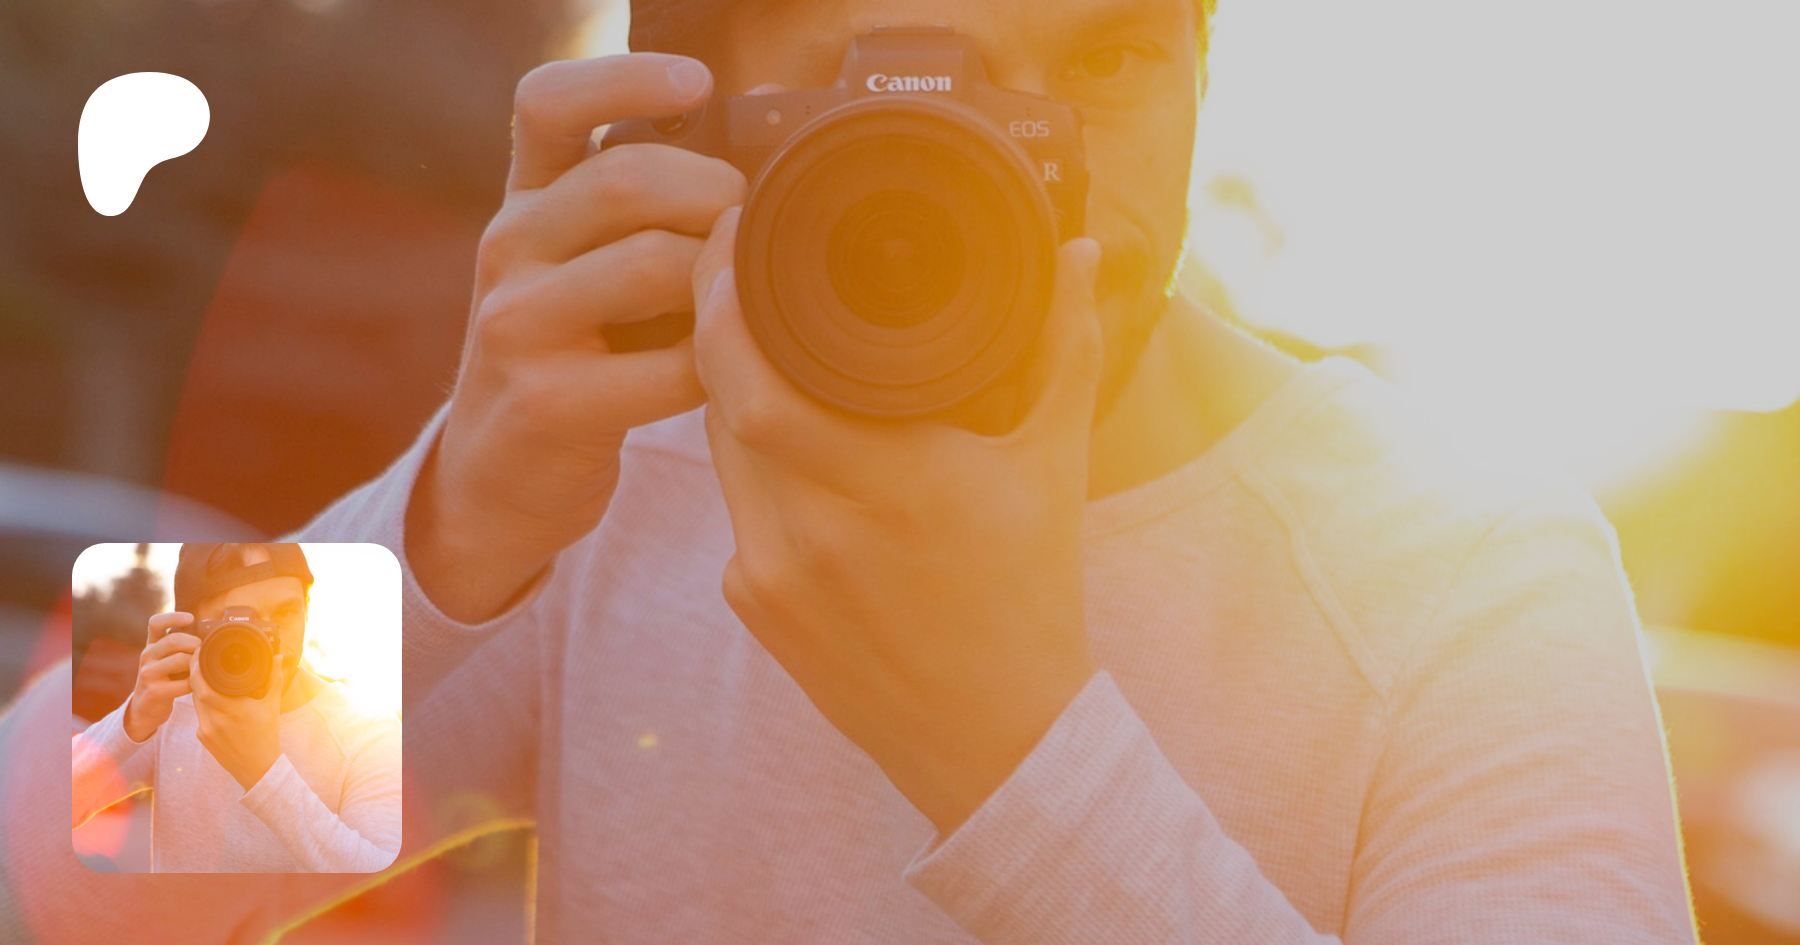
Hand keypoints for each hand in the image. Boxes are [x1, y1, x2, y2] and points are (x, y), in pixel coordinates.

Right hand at [121, 612, 200, 742]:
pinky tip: (196, 685)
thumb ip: (180, 646)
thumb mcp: (165, 659)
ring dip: (196, 664)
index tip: (190, 618)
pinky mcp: (154, 691)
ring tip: (200, 669)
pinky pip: (184, 682)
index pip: (155, 623)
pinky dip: (195, 683)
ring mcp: (148, 674)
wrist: (144, 709)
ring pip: (180, 660)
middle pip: (174, 640)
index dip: (173, 617)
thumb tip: (209, 631)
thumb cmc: (164, 679)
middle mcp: (146, 656)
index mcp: (151, 645)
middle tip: (203, 652)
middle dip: (195, 644)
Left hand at [191, 653, 284, 791]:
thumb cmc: (267, 735)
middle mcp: (217, 720)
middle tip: (199, 661)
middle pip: (196, 692)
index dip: (197, 669)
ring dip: (198, 690)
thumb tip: (277, 657)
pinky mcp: (203, 738)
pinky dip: (203, 706)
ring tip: (205, 678)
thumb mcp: (272, 706)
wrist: (258, 768)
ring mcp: (207, 730)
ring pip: (195, 703)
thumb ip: (274, 679)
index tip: (200, 655)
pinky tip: (211, 702)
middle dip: (195, 676)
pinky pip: (199, 716)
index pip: (204, 686)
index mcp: (234, 710)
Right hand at [409, 52, 747, 621]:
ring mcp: (517, 326)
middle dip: (715, 194)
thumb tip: (756, 138)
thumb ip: (638, 209)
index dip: (624, 78)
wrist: (497, 480)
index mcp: (522, 203)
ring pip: (653, 264)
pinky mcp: (548, 402)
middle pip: (626, 178)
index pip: (548, 103)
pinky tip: (719, 376)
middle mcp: (506, 250)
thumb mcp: (579, 269)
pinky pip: (671, 365)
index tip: (698, 81)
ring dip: (721, 282)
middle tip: (750, 230)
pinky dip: (716, 367)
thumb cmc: (573, 359)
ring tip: (736, 306)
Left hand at [691, 208, 1105, 833]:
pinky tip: (789, 451)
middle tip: (737, 272)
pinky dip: (752, 468)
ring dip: (733, 395)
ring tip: (766, 349)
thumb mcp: (1054, 466)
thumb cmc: (1032, 595)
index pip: (757, 378)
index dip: (724, 303)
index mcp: (892, 481)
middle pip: (721, 400)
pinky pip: (732, 508)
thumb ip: (1064, 350)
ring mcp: (772, 574)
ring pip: (719, 451)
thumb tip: (1077, 252)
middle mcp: (816, 528)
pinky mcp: (752, 606)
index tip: (737, 242)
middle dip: (719, 328)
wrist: (997, 738)